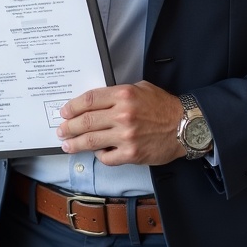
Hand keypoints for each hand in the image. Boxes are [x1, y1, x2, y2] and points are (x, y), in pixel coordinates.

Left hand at [57, 81, 185, 165]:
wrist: (185, 126)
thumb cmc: (163, 106)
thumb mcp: (140, 88)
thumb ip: (118, 94)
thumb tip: (95, 102)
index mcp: (123, 95)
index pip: (89, 100)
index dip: (73, 106)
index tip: (64, 112)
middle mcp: (123, 115)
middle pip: (86, 121)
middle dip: (69, 127)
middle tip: (61, 130)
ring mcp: (126, 136)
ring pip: (91, 141)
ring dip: (75, 144)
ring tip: (67, 145)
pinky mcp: (131, 154)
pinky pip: (106, 157)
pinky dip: (99, 156)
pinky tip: (97, 153)